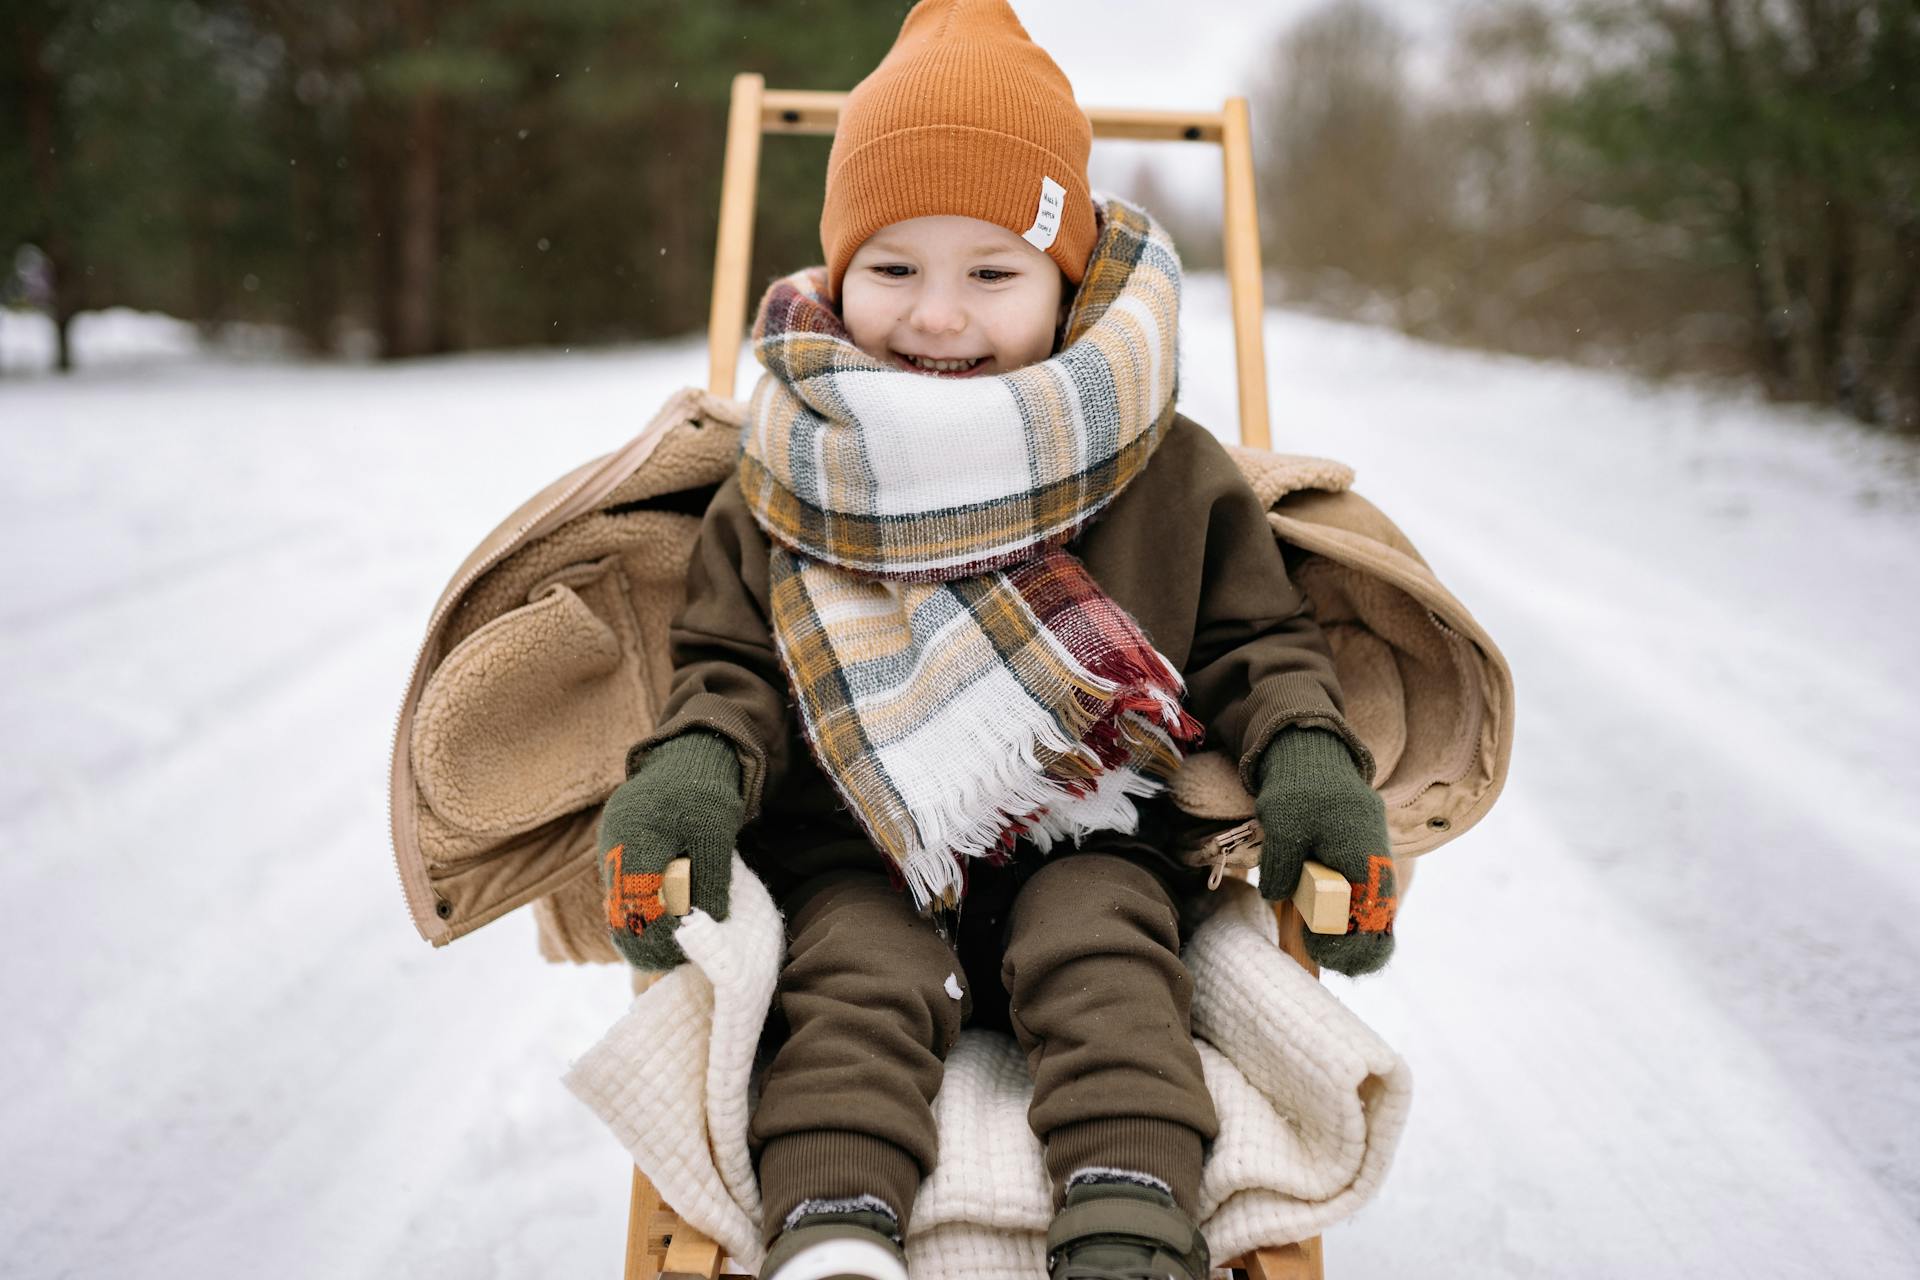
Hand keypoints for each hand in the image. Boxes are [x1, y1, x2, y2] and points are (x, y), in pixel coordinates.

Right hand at [598, 731, 744, 969]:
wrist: (687, 756)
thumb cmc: (706, 792)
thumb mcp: (718, 832)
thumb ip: (711, 879)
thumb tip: (706, 925)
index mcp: (637, 835)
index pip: (639, 900)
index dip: (658, 933)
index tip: (682, 954)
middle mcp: (613, 844)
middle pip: (619, 908)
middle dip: (644, 940)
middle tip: (671, 962)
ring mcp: (609, 847)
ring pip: (617, 903)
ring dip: (640, 928)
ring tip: (668, 952)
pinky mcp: (615, 851)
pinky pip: (621, 890)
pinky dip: (639, 910)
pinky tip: (662, 926)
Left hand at [1253, 727, 1396, 976]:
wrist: (1316, 760)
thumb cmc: (1301, 789)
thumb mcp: (1282, 824)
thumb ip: (1281, 864)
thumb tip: (1277, 895)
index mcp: (1363, 856)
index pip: (1370, 916)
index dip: (1347, 942)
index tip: (1318, 948)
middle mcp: (1377, 866)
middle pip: (1381, 926)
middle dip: (1353, 951)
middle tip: (1319, 955)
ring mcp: (1373, 867)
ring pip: (1376, 919)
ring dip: (1352, 940)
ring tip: (1321, 949)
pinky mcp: (1362, 866)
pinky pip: (1365, 905)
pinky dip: (1350, 923)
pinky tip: (1326, 932)